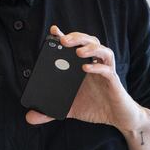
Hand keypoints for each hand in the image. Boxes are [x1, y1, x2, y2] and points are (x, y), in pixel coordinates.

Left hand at [26, 25, 149, 131]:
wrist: (120, 118)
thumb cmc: (96, 107)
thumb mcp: (69, 110)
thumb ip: (50, 112)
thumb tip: (30, 117)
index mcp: (83, 67)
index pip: (76, 46)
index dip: (66, 36)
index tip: (54, 30)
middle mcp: (95, 65)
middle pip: (90, 42)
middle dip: (77, 38)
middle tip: (64, 40)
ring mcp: (106, 72)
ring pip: (103, 51)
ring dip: (91, 48)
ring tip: (78, 52)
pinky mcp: (114, 82)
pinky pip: (108, 70)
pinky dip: (98, 67)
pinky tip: (86, 68)